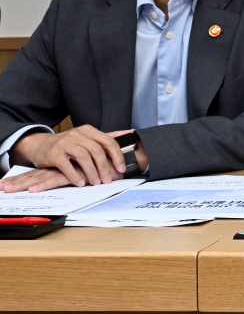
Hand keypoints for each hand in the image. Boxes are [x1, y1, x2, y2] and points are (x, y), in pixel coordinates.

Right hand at [1, 126, 132, 192]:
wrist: (41, 144)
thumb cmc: (68, 143)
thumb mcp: (87, 137)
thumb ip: (107, 137)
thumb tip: (131, 133)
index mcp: (88, 130)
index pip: (108, 141)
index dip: (117, 155)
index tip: (121, 168)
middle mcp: (77, 134)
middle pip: (96, 151)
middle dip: (104, 167)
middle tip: (108, 180)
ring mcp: (65, 143)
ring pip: (83, 157)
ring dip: (91, 172)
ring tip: (95, 182)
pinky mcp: (54, 153)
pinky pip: (67, 165)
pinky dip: (75, 175)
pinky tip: (80, 183)